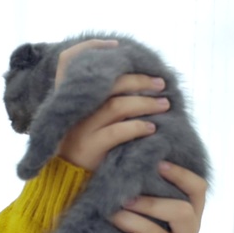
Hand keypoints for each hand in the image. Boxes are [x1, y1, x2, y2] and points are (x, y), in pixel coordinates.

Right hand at [55, 39, 169, 169]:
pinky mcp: (90, 148)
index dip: (90, 48)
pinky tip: (152, 129)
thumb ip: (100, 104)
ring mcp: (80, 130)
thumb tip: (136, 82)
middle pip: (108, 85)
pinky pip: (119, 131)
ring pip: (117, 106)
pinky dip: (139, 127)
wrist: (69, 185)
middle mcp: (73, 113)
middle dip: (138, 81)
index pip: (69, 63)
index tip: (118, 48)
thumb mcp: (86, 123)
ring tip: (164, 106)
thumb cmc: (86, 152)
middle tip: (160, 84)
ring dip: (145, 103)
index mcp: (70, 103)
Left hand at [111, 162, 207, 232]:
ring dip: (133, 222)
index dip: (182, 175)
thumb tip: (131, 166)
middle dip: (151, 203)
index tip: (159, 163)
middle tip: (125, 199)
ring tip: (114, 216)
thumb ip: (150, 197)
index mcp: (190, 215)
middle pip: (182, 211)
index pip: (197, 190)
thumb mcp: (153, 218)